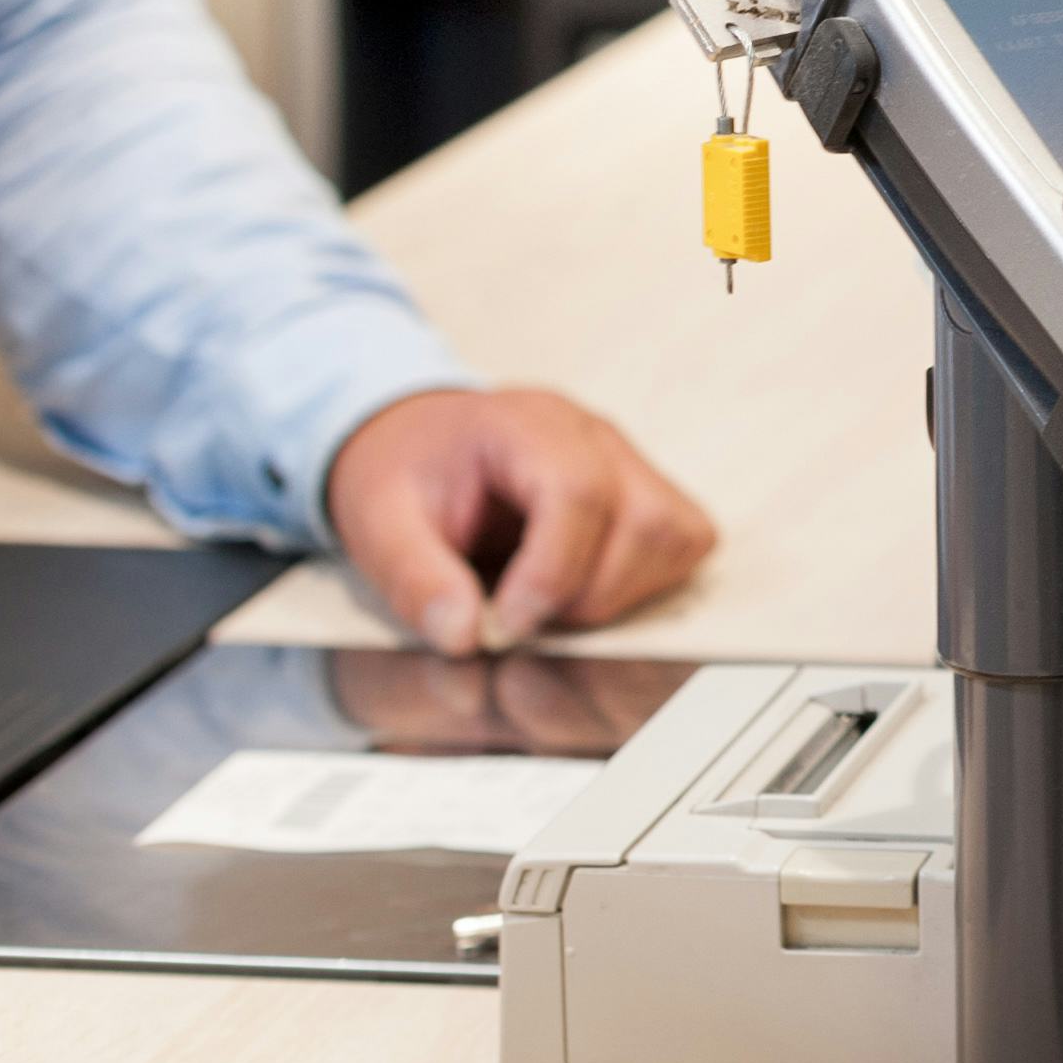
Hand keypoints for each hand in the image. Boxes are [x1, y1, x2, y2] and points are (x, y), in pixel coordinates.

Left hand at [324, 388, 719, 656]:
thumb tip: (465, 637)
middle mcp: (595, 434)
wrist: (421, 443)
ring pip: (677, 533)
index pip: (580, 491)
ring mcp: (631, 460)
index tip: (508, 625)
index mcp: (527, 425)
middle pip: (643, 519)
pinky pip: (686, 539)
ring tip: (554, 604)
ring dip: (622, 592)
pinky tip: (586, 587)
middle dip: (586, 594)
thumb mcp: (376, 523)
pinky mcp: (650, 490)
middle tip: (521, 617)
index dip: (553, 572)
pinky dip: (647, 580)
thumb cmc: (404, 476)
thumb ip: (414, 579)